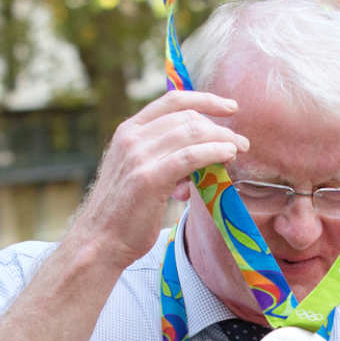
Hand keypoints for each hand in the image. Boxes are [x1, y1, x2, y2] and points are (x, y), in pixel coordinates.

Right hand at [68, 89, 247, 264]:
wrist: (99, 241)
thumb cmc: (123, 211)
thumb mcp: (139, 171)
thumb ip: (163, 155)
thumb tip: (203, 151)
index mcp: (128, 131)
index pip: (172, 101)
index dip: (205, 99)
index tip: (229, 107)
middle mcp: (132, 137)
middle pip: (187, 118)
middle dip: (219, 127)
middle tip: (240, 142)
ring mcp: (138, 156)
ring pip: (191, 134)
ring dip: (222, 140)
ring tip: (237, 151)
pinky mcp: (149, 178)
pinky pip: (190, 156)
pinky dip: (213, 152)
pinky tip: (227, 155)